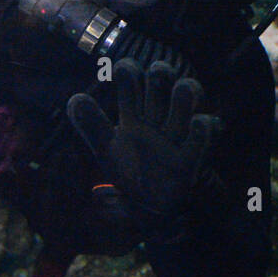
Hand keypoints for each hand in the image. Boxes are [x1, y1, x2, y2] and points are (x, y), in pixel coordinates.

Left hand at [66, 59, 219, 238]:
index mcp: (132, 116)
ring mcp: (173, 136)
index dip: (129, 71)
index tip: (122, 70)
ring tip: (183, 89)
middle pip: (161, 84)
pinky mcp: (188, 159)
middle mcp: (154, 120)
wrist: (148, 206)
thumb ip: (91, 125)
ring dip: (184, 94)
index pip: (131, 84)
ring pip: (184, 102)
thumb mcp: (106, 149)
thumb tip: (75, 98)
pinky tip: (199, 121)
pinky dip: (202, 127)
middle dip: (161, 73)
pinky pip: (200, 137)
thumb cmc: (129, 170)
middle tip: (158, 73)